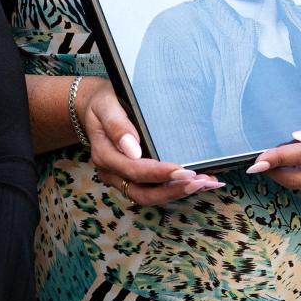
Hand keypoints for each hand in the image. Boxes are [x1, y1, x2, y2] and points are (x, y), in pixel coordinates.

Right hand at [76, 77, 222, 205]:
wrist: (95, 107)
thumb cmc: (103, 104)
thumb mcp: (106, 106)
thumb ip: (117, 126)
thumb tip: (133, 150)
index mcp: (105, 155)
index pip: (134, 171)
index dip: (159, 174)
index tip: (183, 171)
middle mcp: (113, 172)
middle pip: (143, 193)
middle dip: (173, 191)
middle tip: (199, 182)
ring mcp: (123, 178)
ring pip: (150, 195)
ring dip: (178, 192)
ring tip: (205, 182)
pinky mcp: (135, 178)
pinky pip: (155, 189)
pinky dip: (177, 187)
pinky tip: (200, 181)